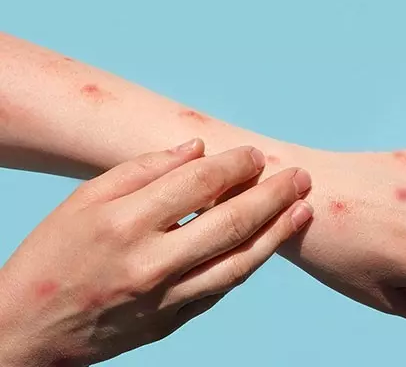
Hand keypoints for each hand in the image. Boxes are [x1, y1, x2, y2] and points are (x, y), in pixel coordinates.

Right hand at [0, 139, 312, 365]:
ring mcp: (166, 297)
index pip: (199, 183)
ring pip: (239, 262)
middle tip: (300, 177)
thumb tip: (196, 148)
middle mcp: (151, 262)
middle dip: (272, 195)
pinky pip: (223, 288)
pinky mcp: (173, 321)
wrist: (29, 330)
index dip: (234, 165)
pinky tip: (270, 242)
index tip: (255, 154)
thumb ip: (142, 169)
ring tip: (304, 209)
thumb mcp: (84, 200)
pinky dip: (250, 262)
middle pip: (230, 221)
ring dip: (277, 233)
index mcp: (124, 222)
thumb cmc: (53, 255)